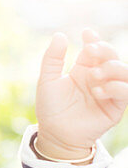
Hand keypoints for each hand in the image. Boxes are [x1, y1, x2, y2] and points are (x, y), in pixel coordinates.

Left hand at [36, 29, 127, 158]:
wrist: (55, 134)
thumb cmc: (51, 107)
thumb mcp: (47, 80)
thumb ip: (52, 58)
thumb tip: (60, 35)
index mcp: (84, 69)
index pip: (95, 49)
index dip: (94, 39)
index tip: (86, 33)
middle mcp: (99, 78)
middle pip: (111, 56)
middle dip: (104, 49)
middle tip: (90, 51)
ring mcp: (109, 91)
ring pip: (124, 71)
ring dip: (112, 68)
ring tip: (94, 74)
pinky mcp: (116, 107)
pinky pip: (125, 92)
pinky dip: (116, 87)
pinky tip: (98, 91)